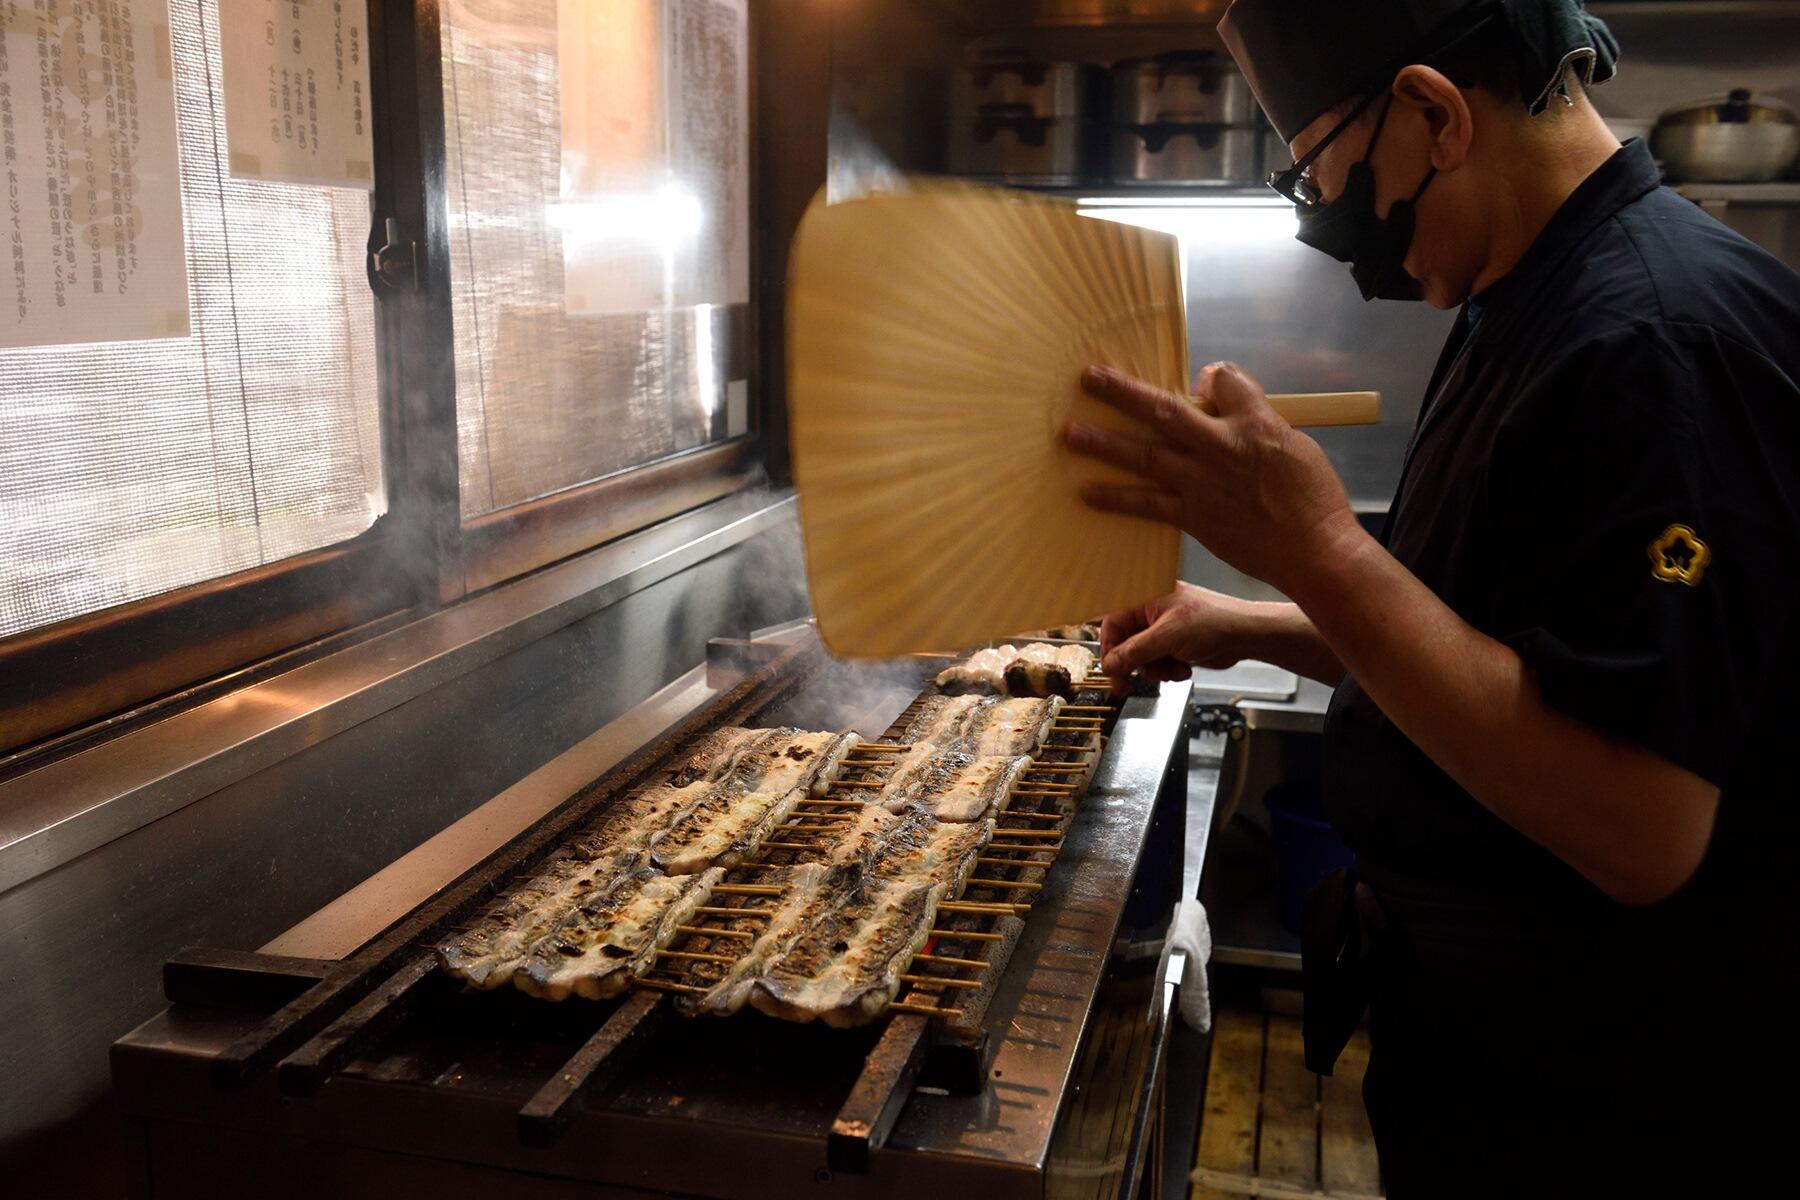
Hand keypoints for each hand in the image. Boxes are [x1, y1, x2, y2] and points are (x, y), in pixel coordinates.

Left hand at [1062, 363, 1364, 596]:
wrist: (1315, 550)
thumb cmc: (1313, 498)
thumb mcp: (1295, 444)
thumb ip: (1256, 420)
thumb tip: (1226, 405)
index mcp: (1255, 422)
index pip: (1222, 379)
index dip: (1210, 376)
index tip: (1203, 382)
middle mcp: (1221, 446)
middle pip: (1164, 408)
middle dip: (1123, 391)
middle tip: (1089, 377)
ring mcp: (1203, 483)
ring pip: (1145, 454)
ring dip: (1103, 443)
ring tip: (1069, 433)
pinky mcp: (1194, 517)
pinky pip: (1145, 504)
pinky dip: (1115, 498)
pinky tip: (1086, 491)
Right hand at [1099, 584, 1267, 684]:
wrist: (1245, 636)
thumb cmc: (1214, 621)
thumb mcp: (1167, 637)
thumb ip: (1134, 651)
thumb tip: (1110, 664)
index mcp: (1146, 598)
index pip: (1113, 624)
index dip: (1110, 649)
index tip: (1111, 670)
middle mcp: (1153, 613)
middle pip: (1126, 644)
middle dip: (1135, 664)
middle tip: (1128, 684)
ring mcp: (1165, 630)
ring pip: (1143, 658)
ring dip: (1155, 669)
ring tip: (1172, 668)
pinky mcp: (1175, 645)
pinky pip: (1159, 663)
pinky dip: (1168, 670)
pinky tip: (1183, 667)